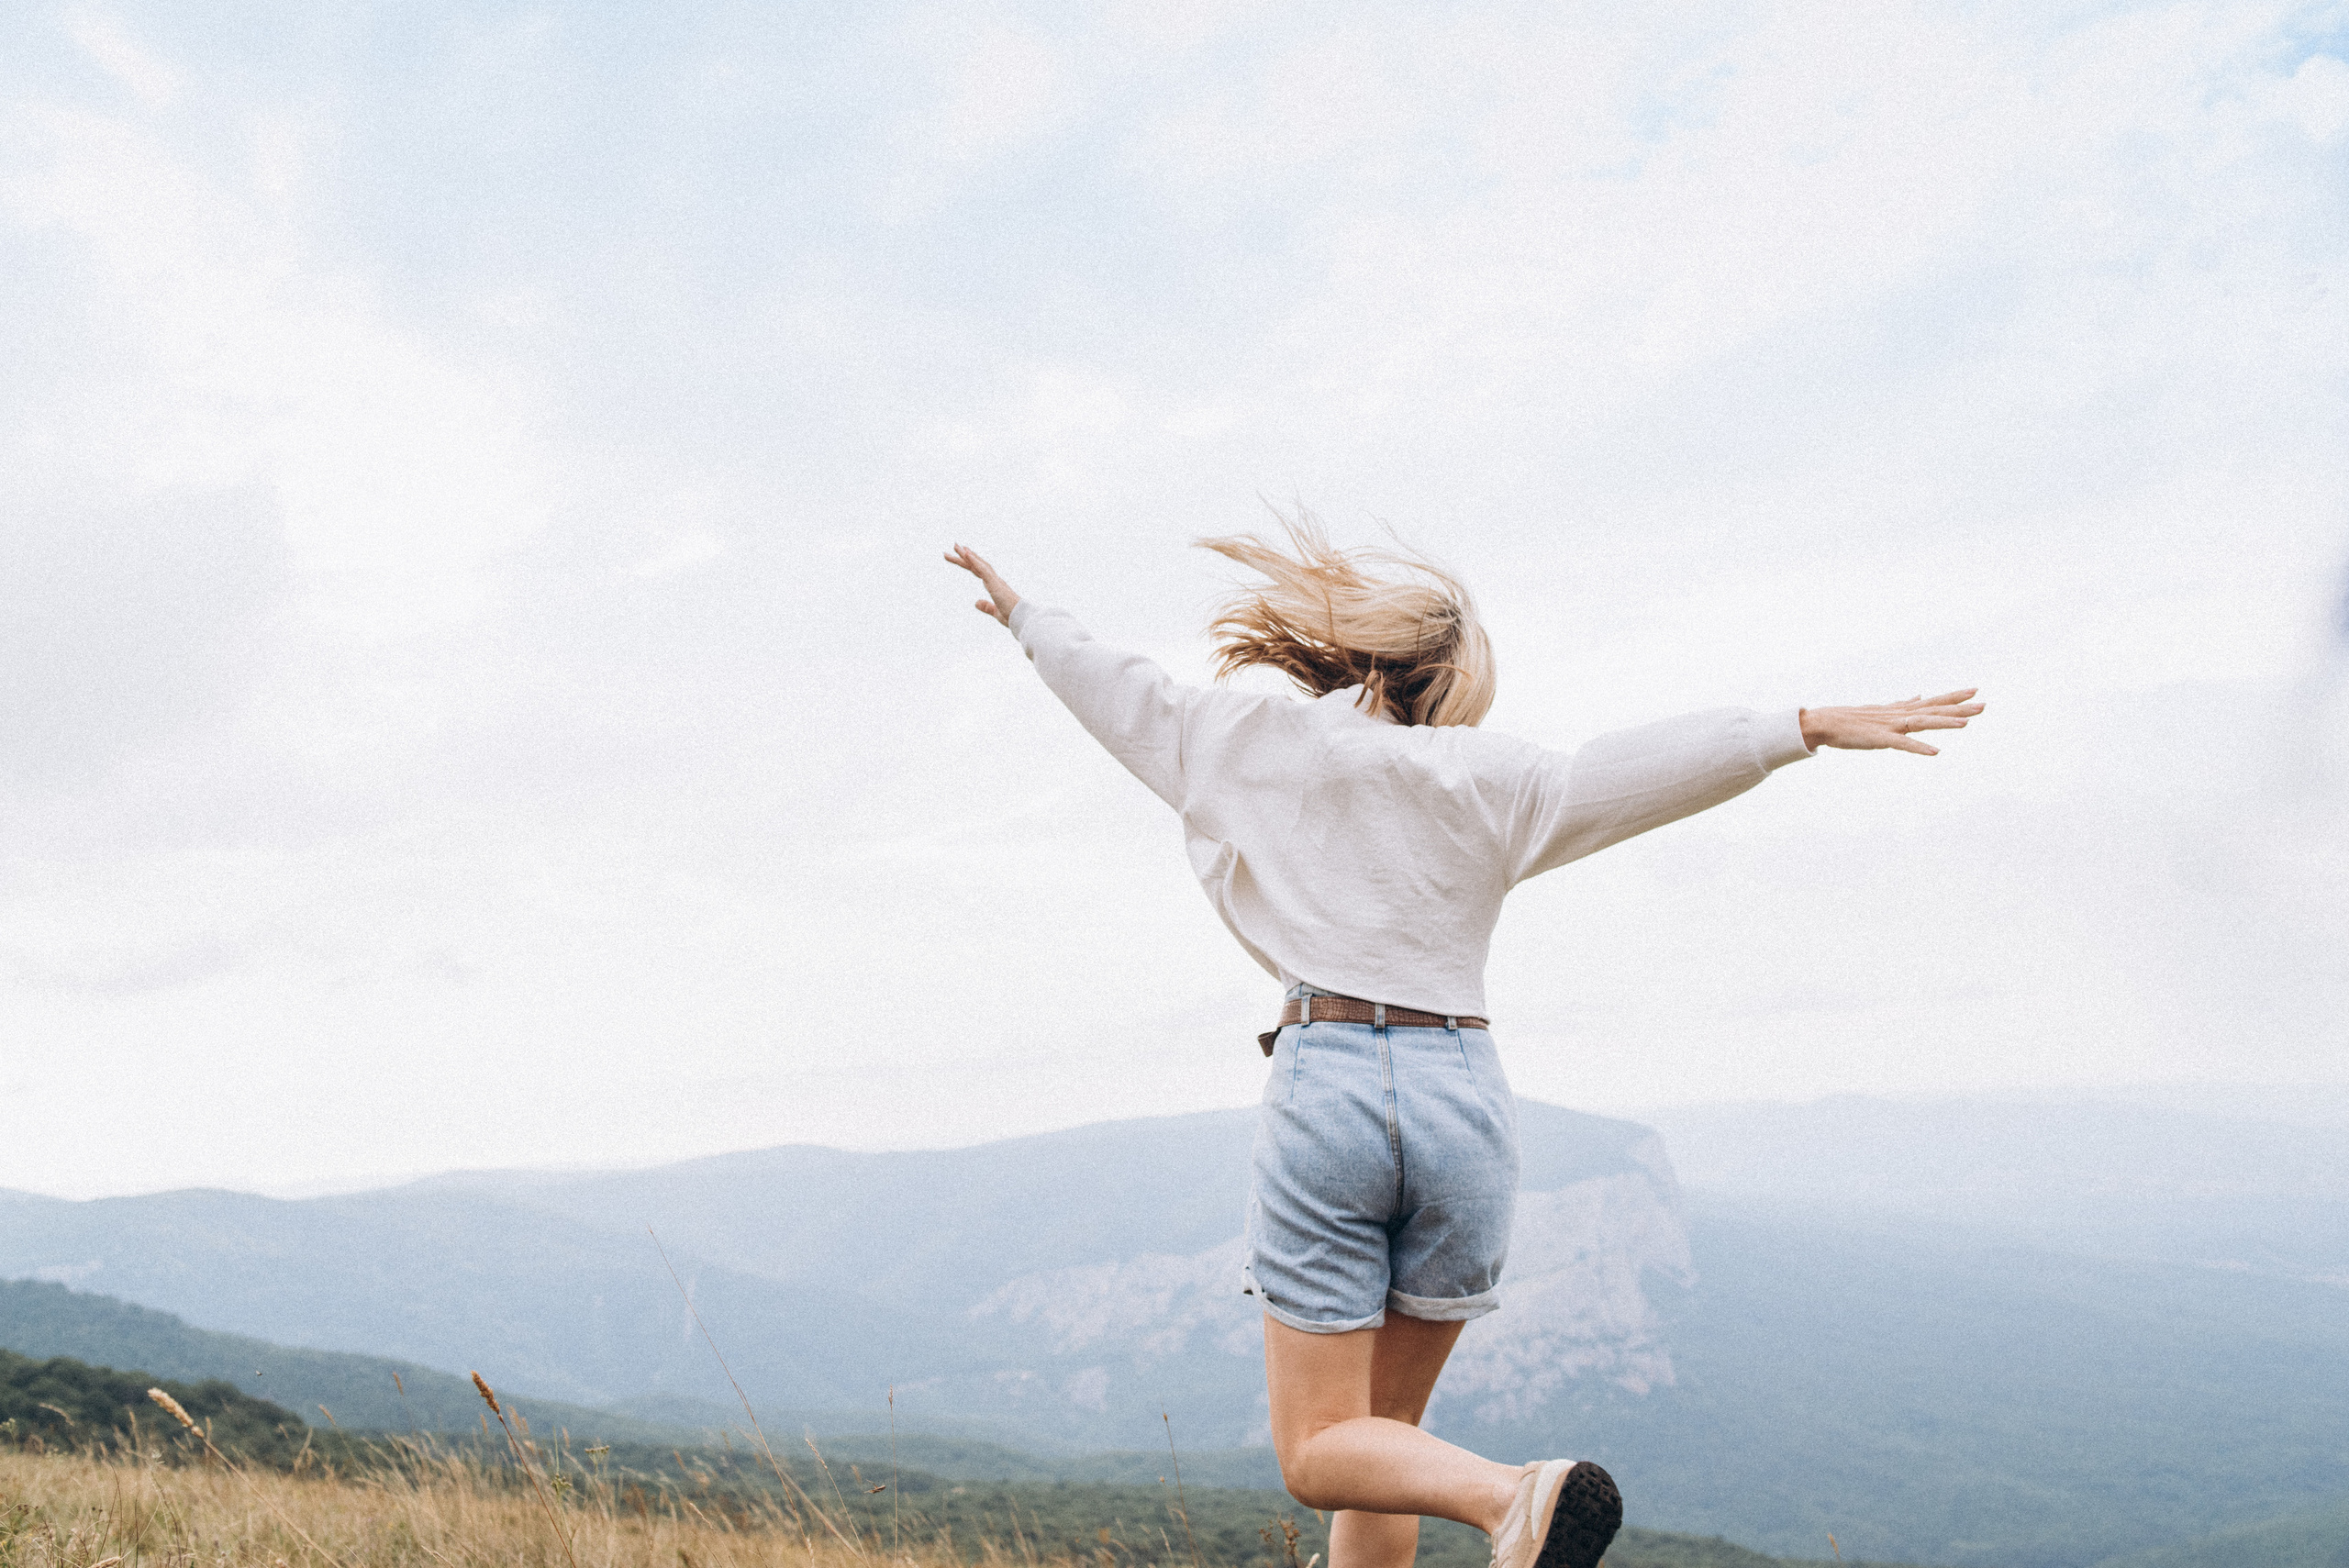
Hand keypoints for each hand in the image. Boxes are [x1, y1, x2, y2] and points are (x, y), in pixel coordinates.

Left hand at [944, 544, 1020, 626]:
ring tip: (955, 546)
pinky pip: (983, 569)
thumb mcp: (996, 612)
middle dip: (965, 556)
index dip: (971, 563)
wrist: (1023, 618)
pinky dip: (974, 561)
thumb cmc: (1012, 616)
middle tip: (954, 546)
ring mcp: (995, 581)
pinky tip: (966, 554)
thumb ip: (987, 607)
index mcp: (995, 586)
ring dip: (966, 555)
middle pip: (977, 565)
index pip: (980, 572)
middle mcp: (995, 580)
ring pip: (978, 564)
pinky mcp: (995, 584)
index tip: (963, 555)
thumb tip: (976, 602)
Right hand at [1799, 690, 1982, 754]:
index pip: (1933, 701)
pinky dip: (1919, 747)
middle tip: (1983, 704)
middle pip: (1934, 710)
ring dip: (1944, 723)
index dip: (1954, 697)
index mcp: (1901, 710)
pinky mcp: (1881, 739)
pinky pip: (1903, 744)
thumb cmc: (1851, 718)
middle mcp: (1899, 714)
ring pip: (1923, 723)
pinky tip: (1935, 752)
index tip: (1975, 690)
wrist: (1825, 722)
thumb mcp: (1882, 710)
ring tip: (1967, 724)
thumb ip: (1903, 704)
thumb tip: (1918, 695)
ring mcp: (1891, 726)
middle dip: (1959, 708)